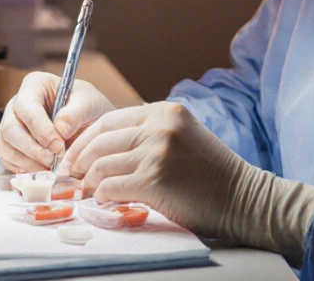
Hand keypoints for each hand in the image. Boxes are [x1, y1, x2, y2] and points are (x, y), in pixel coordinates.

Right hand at [0, 71, 114, 172]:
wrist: (90, 122)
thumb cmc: (88, 106)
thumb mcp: (90, 103)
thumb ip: (76, 113)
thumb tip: (60, 129)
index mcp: (34, 85)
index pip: (26, 108)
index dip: (40, 129)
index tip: (58, 146)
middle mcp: (17, 104)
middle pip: (10, 128)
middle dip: (30, 149)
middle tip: (52, 161)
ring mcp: (11, 125)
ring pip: (4, 146)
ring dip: (25, 162)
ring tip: (49, 169)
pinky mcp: (12, 145)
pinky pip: (7, 159)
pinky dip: (22, 169)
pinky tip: (41, 172)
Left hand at [63, 102, 313, 266]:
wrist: (243, 198)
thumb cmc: (212, 173)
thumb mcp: (182, 136)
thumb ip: (149, 134)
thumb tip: (107, 149)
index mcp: (164, 111)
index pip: (109, 120)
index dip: (86, 139)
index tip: (75, 154)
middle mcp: (159, 126)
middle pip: (100, 139)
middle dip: (78, 159)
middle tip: (70, 175)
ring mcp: (156, 152)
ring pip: (101, 164)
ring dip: (88, 180)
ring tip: (86, 191)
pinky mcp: (153, 180)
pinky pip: (111, 187)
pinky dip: (101, 196)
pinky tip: (102, 201)